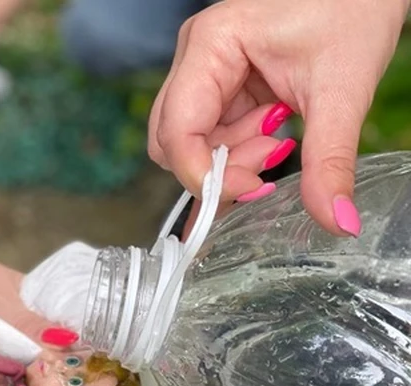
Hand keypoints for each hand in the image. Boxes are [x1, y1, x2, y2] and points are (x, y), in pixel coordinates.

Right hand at [148, 0, 408, 236]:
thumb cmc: (354, 7)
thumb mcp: (343, 89)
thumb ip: (330, 160)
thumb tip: (337, 222)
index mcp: (212, 44)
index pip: (177, 129)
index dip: (204, 174)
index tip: (250, 193)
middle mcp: (196, 56)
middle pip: (173, 140)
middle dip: (220, 167)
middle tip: (271, 163)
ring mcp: (203, 69)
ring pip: (191, 142)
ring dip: (234, 157)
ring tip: (282, 137)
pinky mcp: (219, 82)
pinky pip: (212, 132)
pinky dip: (241, 147)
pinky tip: (274, 135)